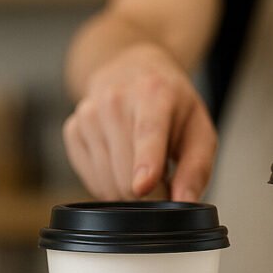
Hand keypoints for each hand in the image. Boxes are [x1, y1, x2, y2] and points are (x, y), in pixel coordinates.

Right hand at [63, 43, 216, 200]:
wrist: (132, 71)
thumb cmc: (171, 106)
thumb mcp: (199, 130)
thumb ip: (196, 168)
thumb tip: (184, 201)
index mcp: (153, 93)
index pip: (147, 132)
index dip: (145, 162)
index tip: (142, 186)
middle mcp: (115, 100)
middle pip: (126, 172)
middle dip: (150, 193)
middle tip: (164, 178)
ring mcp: (88, 114)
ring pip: (108, 182)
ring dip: (130, 190)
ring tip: (143, 167)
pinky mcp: (72, 130)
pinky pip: (92, 181)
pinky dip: (110, 184)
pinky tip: (121, 163)